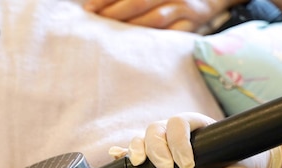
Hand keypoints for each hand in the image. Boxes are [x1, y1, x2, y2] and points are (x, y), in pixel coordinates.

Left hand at [83, 0, 239, 31]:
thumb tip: (100, 3)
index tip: (88, 7)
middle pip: (140, 1)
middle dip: (116, 12)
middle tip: (97, 22)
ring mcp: (184, 8)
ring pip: (156, 18)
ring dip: (133, 28)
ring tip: (112, 37)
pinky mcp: (193, 25)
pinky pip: (174, 35)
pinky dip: (157, 42)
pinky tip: (139, 49)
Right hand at [110, 112, 281, 167]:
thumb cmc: (241, 167)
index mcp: (197, 125)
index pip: (179, 124)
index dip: (179, 142)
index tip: (187, 166)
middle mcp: (176, 131)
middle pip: (156, 130)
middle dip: (157, 149)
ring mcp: (164, 144)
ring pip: (143, 138)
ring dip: (137, 149)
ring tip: (141, 164)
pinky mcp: (156, 160)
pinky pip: (135, 153)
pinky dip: (124, 154)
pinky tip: (116, 156)